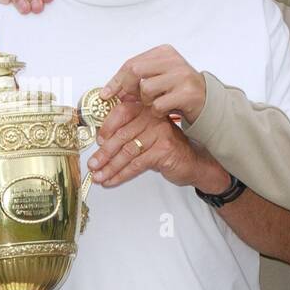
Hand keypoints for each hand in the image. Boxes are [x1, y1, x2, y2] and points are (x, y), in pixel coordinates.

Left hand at [87, 98, 226, 189]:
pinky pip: (136, 164)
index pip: (121, 112)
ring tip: (99, 176)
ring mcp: (159, 133)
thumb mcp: (148, 135)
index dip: (106, 128)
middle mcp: (153, 117)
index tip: (97, 143)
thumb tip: (102, 143)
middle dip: (104, 153)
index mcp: (147, 110)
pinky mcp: (163, 150)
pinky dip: (121, 174)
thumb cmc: (169, 148)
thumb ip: (130, 133)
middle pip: (122, 135)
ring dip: (110, 167)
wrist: (195, 162)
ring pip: (127, 152)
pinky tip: (112, 180)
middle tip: (93, 164)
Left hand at [100, 45, 206, 124]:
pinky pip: (158, 105)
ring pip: (146, 89)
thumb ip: (138, 79)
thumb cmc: (178, 90)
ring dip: (146, 102)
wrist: (207, 101)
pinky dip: (157, 112)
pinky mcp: (187, 93)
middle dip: (128, 89)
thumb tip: (110, 91)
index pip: (132, 63)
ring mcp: (182, 76)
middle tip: (130, 100)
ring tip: (156, 103)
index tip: (105, 94)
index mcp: (164, 52)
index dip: (116, 80)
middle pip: (135, 71)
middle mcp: (174, 60)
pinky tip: (165, 110)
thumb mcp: (159, 78)